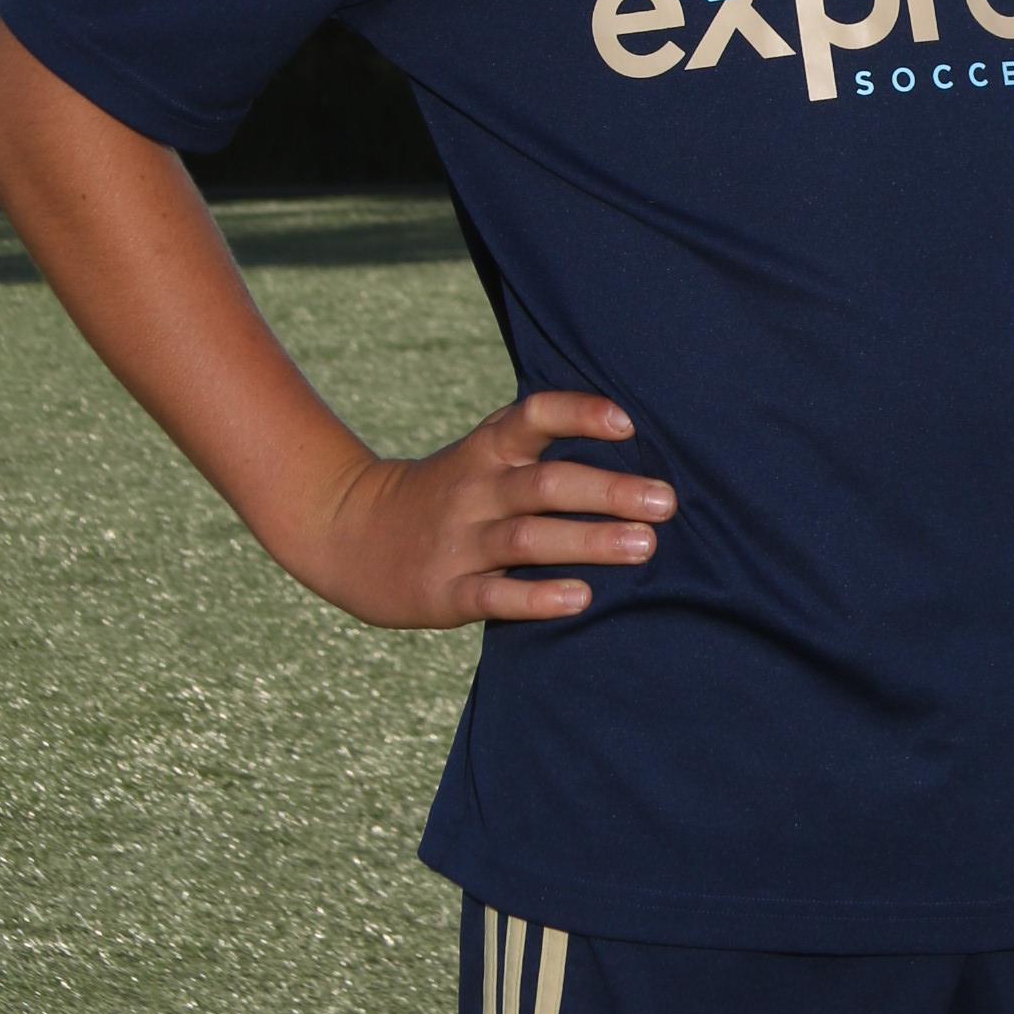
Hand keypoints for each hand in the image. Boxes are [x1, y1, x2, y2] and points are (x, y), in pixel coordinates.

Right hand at [297, 391, 674, 630]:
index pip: (533, 417)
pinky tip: (580, 599)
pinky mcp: (445, 592)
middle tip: (666, 501)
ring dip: (588, 541)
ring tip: (644, 545)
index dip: (579, 415)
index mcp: (486, 450)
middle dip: (609, 491)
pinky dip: (538, 597)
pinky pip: (495, 594)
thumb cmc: (446, 493)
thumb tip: (635, 456)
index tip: (628, 425)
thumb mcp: (480, 457)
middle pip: (545, 484)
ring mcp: (458, 541)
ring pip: (528, 539)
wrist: (347, 532)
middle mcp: (475, 490)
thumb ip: (538, 452)